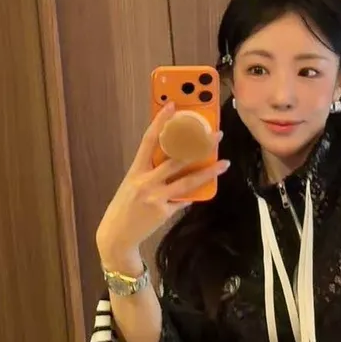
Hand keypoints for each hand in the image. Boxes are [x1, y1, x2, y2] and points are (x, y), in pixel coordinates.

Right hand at [96, 102, 228, 267]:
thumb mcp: (133, 185)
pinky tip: (207, 187)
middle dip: (197, 145)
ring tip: (224, 163)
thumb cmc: (126, 207)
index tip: (172, 105)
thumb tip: (177, 161)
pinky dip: (194, 194)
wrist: (116, 236)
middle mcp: (145, 181)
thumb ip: (152, 172)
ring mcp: (155, 197)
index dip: (160, 121)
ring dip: (208, 171)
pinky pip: (184, 200)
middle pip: (175, 158)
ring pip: (187, 181)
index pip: (149, 140)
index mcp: (135, 170)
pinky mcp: (163, 211)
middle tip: (215, 135)